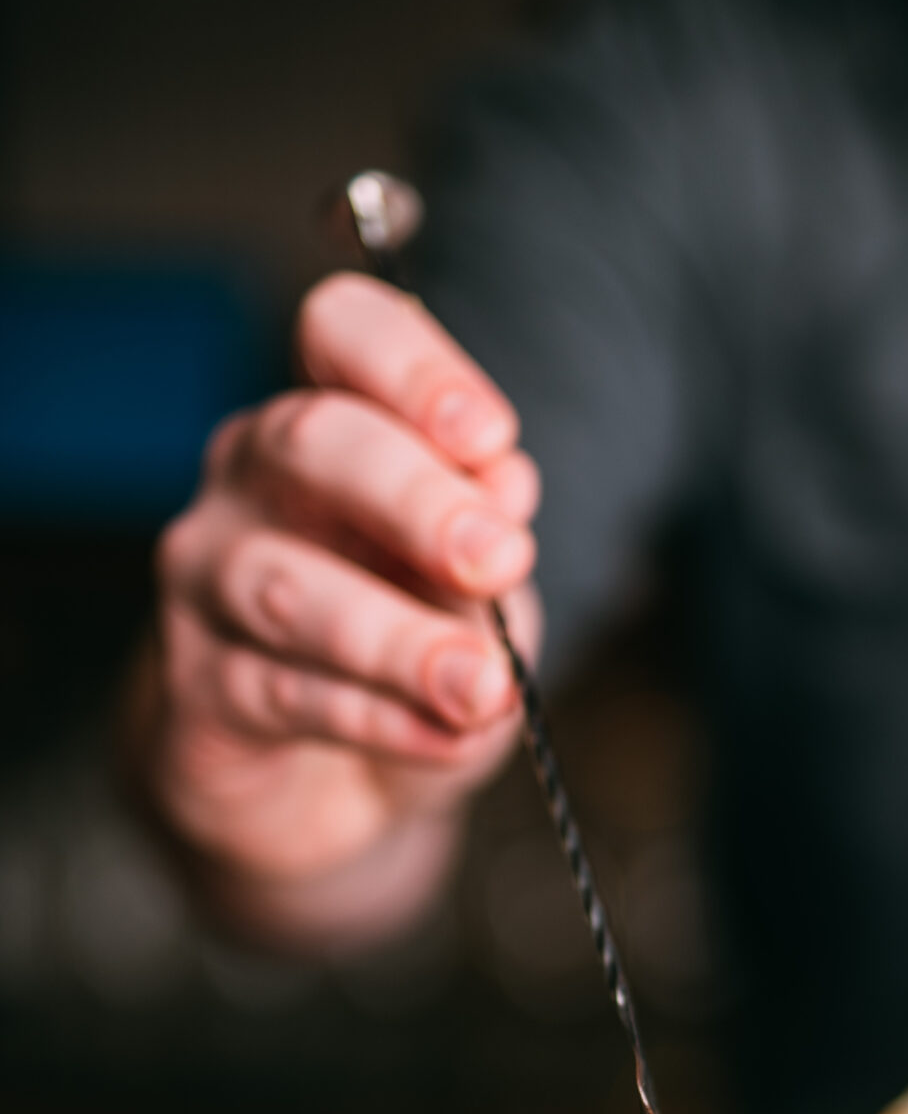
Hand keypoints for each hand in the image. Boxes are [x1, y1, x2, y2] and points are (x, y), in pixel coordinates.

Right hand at [137, 274, 542, 946]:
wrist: (328, 779)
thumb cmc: (407, 643)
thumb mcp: (473, 589)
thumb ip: (484, 536)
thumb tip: (502, 488)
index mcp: (333, 419)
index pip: (343, 334)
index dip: (414, 370)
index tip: (492, 436)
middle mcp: (255, 477)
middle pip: (311, 442)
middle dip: (414, 499)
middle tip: (499, 557)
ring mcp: (211, 577)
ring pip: (288, 587)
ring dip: (399, 639)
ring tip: (484, 685)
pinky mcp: (199, 685)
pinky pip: (288, 694)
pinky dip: (380, 719)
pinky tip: (444, 735)